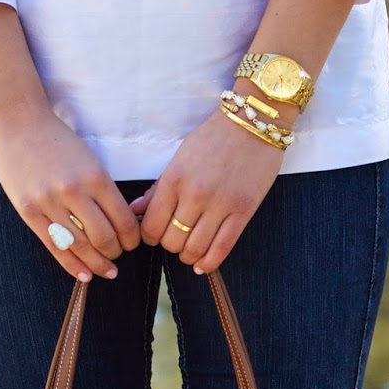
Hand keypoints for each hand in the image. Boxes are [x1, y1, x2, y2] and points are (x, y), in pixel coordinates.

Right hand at [0, 104, 142, 281]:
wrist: (19, 124)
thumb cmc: (58, 142)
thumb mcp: (90, 160)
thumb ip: (103, 191)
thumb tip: (122, 224)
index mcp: (96, 176)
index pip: (124, 220)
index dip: (132, 239)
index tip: (133, 243)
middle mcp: (74, 191)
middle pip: (105, 238)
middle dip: (116, 252)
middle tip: (118, 255)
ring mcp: (49, 202)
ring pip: (81, 246)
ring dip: (98, 263)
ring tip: (105, 269)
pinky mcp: (29, 211)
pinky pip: (55, 247)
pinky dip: (73, 265)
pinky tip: (85, 276)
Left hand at [130, 105, 290, 272]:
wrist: (254, 123)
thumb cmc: (213, 138)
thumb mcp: (179, 158)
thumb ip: (158, 188)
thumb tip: (135, 210)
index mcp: (174, 179)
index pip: (151, 225)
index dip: (149, 237)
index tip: (155, 234)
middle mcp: (195, 194)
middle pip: (172, 241)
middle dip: (170, 245)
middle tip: (176, 238)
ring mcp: (220, 204)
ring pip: (195, 248)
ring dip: (188, 255)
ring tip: (190, 249)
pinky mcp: (244, 211)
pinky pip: (222, 248)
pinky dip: (209, 263)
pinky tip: (202, 265)